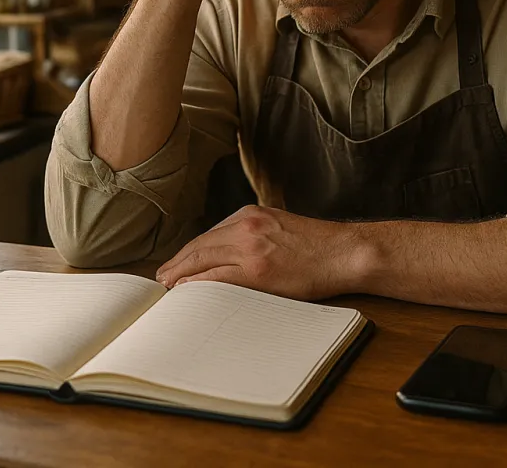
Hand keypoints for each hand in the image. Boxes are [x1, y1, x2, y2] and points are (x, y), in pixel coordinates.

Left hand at [155, 205, 365, 299]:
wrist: (344, 252)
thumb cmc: (317, 246)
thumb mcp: (279, 226)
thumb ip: (253, 234)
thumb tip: (227, 254)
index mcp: (251, 214)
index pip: (209, 235)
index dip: (189, 252)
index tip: (177, 264)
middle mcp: (246, 226)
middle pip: (199, 246)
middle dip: (177, 264)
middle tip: (162, 278)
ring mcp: (251, 248)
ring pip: (203, 260)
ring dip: (181, 275)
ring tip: (169, 288)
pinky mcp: (258, 271)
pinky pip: (218, 278)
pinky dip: (198, 285)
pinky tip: (187, 292)